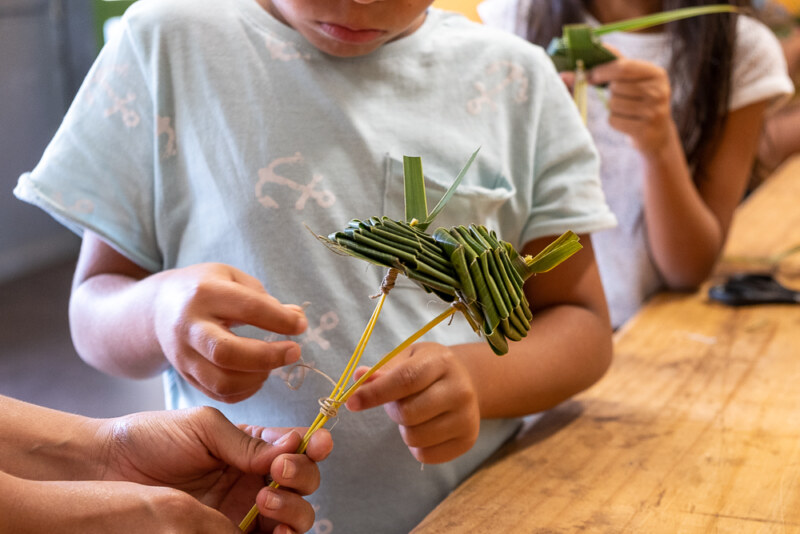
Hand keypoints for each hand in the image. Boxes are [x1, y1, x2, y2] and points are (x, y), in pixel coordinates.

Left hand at [98, 406, 332, 532]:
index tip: (317, 444)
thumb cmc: (152, 438)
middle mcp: (254, 478)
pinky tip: (272, 526)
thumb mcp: (203, 426)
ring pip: (296, 514)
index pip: (297, 448)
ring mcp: (244, 510)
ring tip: (266, 498)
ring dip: (294, 507)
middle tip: (278, 472)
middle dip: (302, 476)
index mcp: (252, 446)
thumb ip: (246, 441)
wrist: (107, 469)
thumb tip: (291, 449)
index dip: (314, 445)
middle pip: (304, 482)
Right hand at [152, 263, 307, 401]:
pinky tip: (258, 376)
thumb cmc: (205, 289)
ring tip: (272, 365)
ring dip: (257, 378)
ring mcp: (183, 355)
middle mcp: (189, 327)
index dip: (280, 320)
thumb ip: (264, 298)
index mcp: (205, 293)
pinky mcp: (185, 376)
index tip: (300, 325)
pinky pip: (219, 394)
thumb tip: (296, 319)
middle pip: (228, 353)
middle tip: (295, 351)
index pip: (248, 309)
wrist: (158, 309)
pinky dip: (246, 391)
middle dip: (269, 356)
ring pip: (222, 381)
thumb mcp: (232, 278)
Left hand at [345, 342, 479, 463]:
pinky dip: (416, 447)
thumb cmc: (428, 368)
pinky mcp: (468, 440)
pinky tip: (425, 428)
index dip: (375, 393)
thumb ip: (383, 369)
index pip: (405, 379)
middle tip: (396, 403)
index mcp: (442, 362)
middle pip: (408, 413)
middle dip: (392, 411)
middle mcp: (460, 389)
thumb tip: (358, 377)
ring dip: (404, 429)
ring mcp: (467, 417)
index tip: (351, 403)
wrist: (467, 382)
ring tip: (414, 415)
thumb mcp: (407, 358)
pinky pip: (426, 455)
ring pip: (415, 437)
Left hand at [586, 51, 676, 152]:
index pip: (623, 66)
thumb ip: (613, 64)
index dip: (603, 70)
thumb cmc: (639, 101)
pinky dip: (614, 121)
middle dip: (611, 92)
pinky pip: (614, 120)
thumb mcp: (633, 79)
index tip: (591, 75)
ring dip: (612, 108)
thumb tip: (579, 60)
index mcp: (656, 73)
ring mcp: (654, 111)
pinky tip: (627, 122)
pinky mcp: (645, 129)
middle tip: (621, 97)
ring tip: (627, 110)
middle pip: (616, 87)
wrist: (658, 133)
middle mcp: (658, 90)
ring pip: (613, 104)